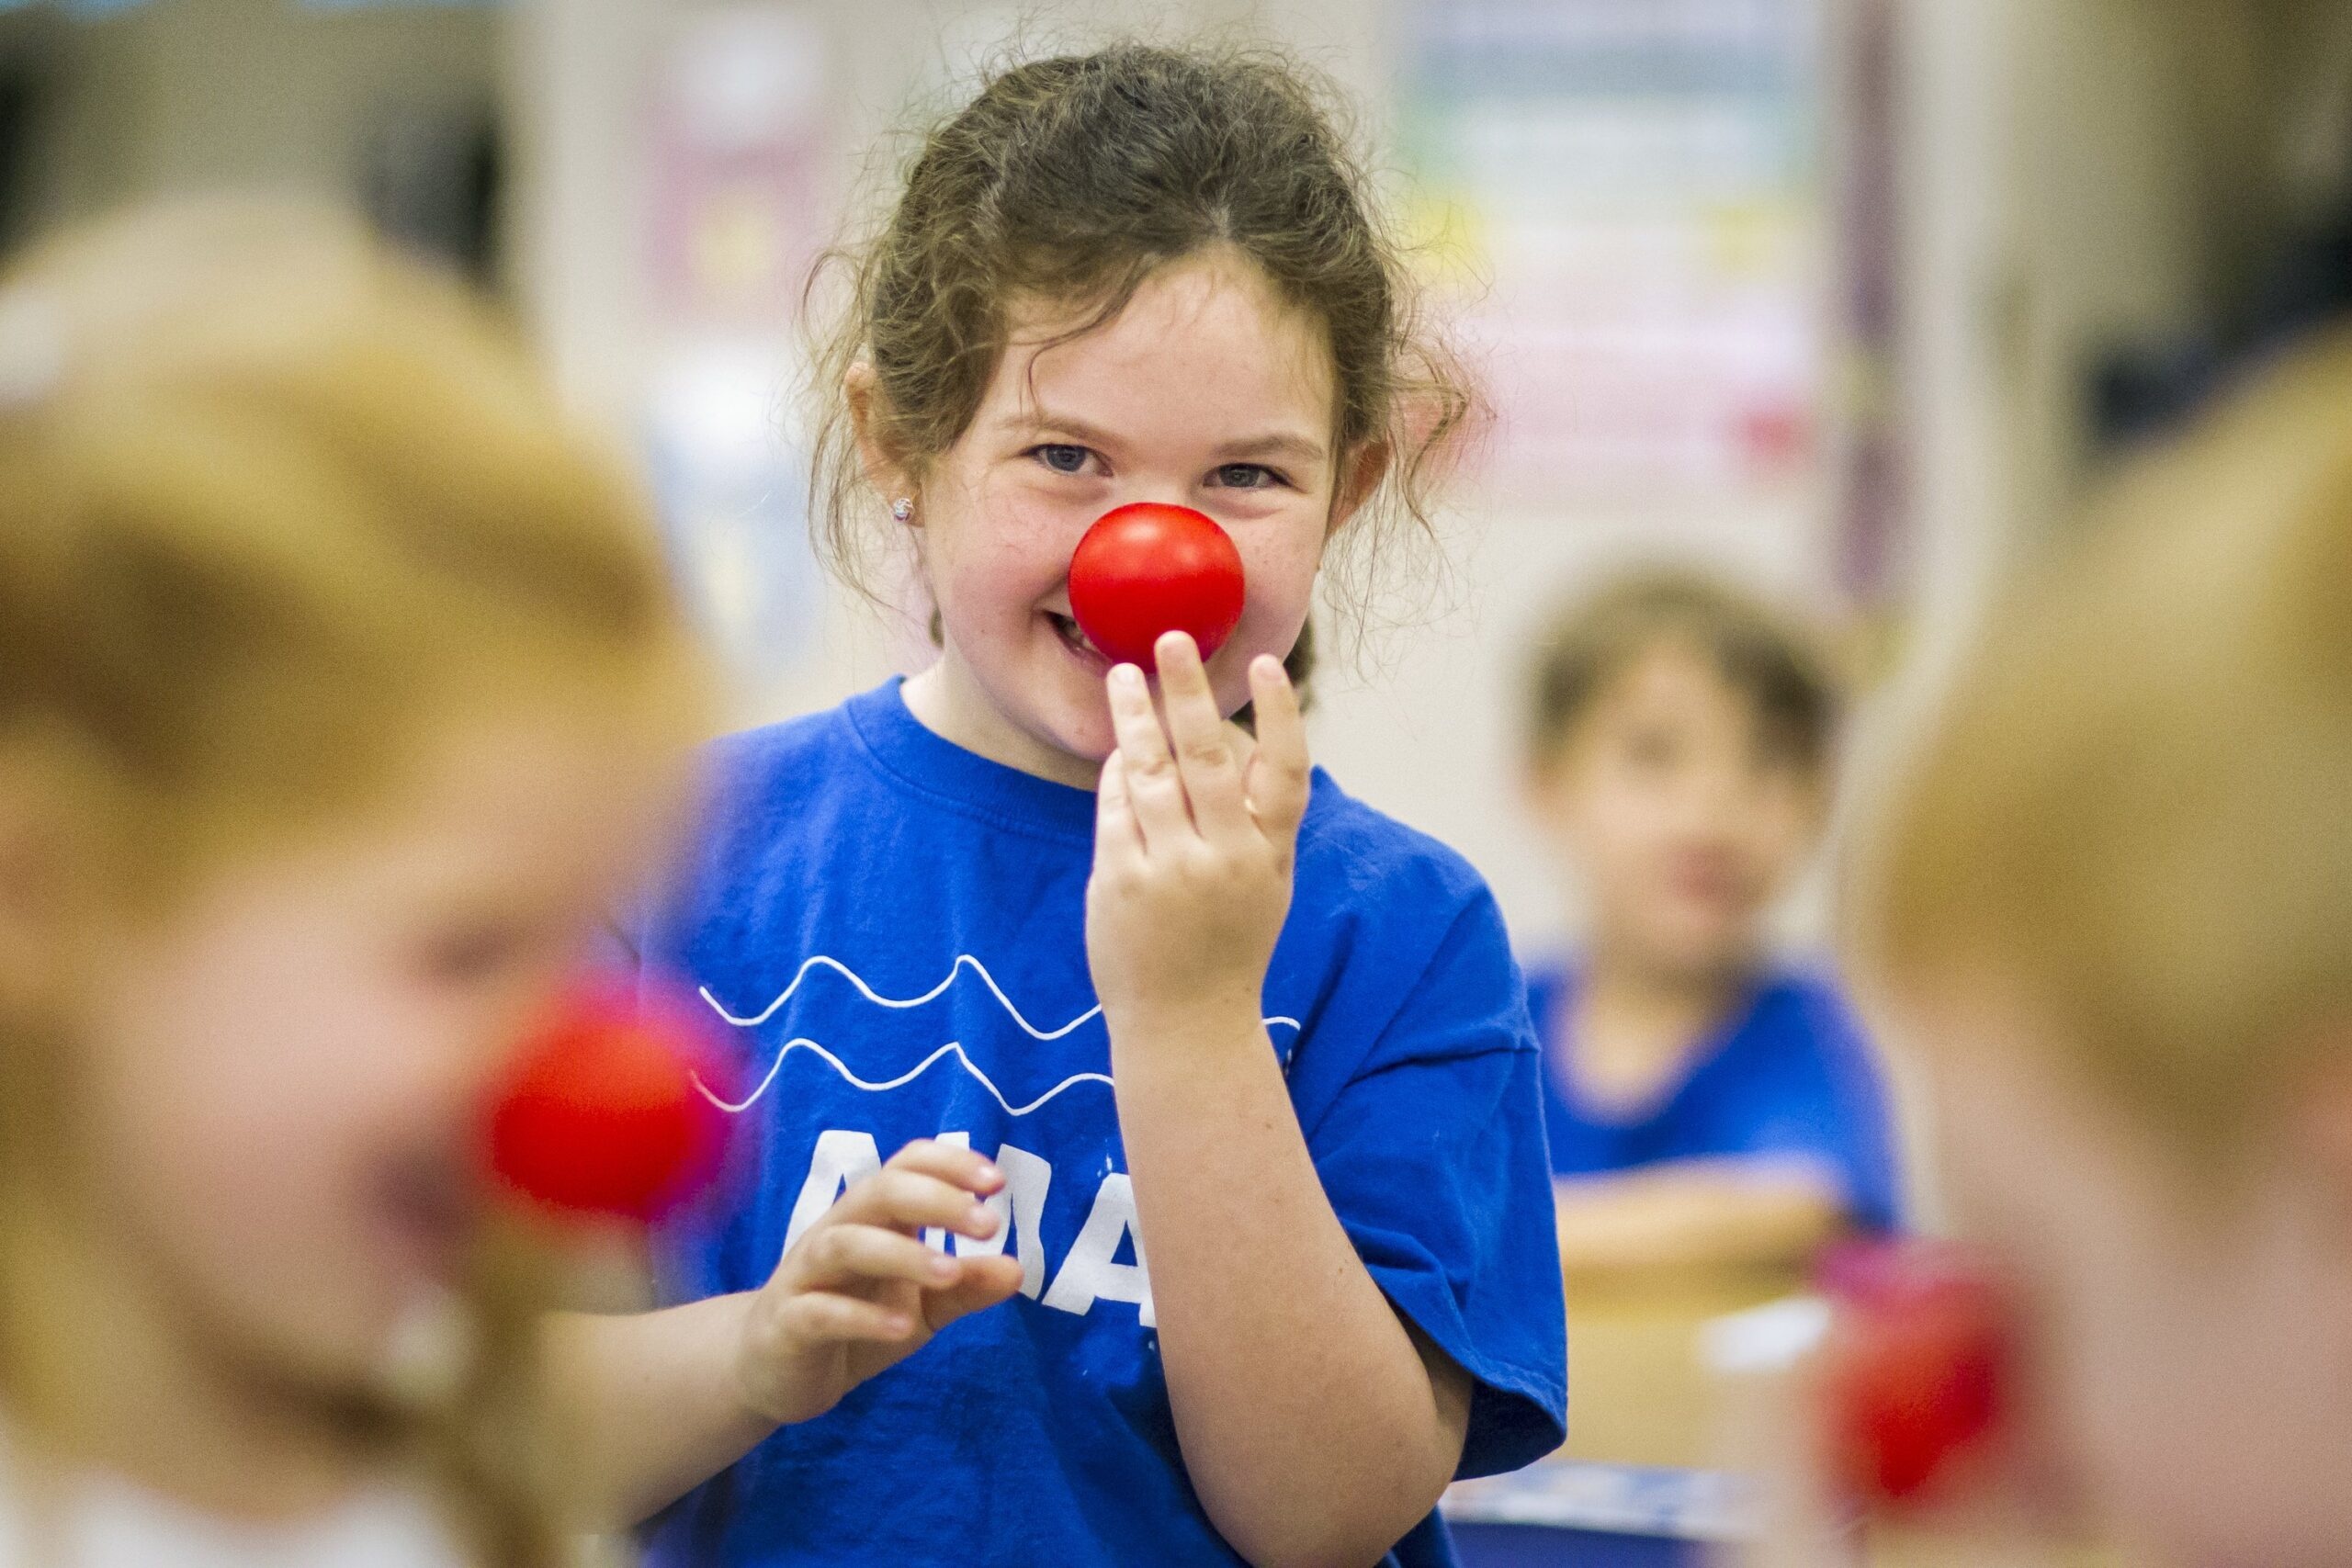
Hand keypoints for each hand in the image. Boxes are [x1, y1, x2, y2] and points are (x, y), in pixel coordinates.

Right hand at [734, 1139, 1023, 1425]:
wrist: (774, 1372)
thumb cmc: (853, 1321)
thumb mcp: (921, 1306)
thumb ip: (964, 1287)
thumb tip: (1018, 1269)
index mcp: (872, 1218)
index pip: (906, 1165)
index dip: (949, 1163)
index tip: (997, 1183)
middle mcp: (837, 1232)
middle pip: (879, 1191)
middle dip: (936, 1199)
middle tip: (989, 1223)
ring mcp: (806, 1275)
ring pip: (846, 1243)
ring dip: (902, 1253)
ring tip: (951, 1272)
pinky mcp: (787, 1323)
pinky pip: (819, 1310)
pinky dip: (861, 1315)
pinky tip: (901, 1326)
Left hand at [1086, 633, 1311, 1031]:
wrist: (1187, 1025)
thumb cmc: (1229, 942)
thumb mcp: (1266, 882)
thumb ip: (1257, 816)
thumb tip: (1233, 732)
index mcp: (1270, 854)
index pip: (1286, 772)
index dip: (1279, 715)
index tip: (1263, 664)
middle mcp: (1227, 859)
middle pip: (1209, 757)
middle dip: (1187, 691)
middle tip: (1169, 638)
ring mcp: (1172, 871)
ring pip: (1151, 774)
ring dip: (1135, 718)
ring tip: (1121, 677)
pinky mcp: (1123, 882)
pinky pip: (1116, 809)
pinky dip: (1116, 776)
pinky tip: (1118, 752)